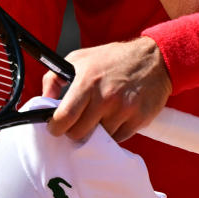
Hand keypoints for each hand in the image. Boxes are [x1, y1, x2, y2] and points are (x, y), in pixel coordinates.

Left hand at [41, 37, 171, 142]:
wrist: (153, 59)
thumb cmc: (113, 58)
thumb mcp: (79, 58)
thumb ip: (55, 77)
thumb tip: (44, 98)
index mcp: (87, 82)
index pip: (65, 117)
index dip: (56, 127)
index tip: (55, 128)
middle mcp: (105, 97)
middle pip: (79, 133)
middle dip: (74, 131)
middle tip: (77, 123)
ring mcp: (124, 110)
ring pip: (100, 138)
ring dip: (96, 132)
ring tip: (100, 116)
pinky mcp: (139, 120)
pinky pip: (119, 139)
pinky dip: (114, 132)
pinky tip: (115, 117)